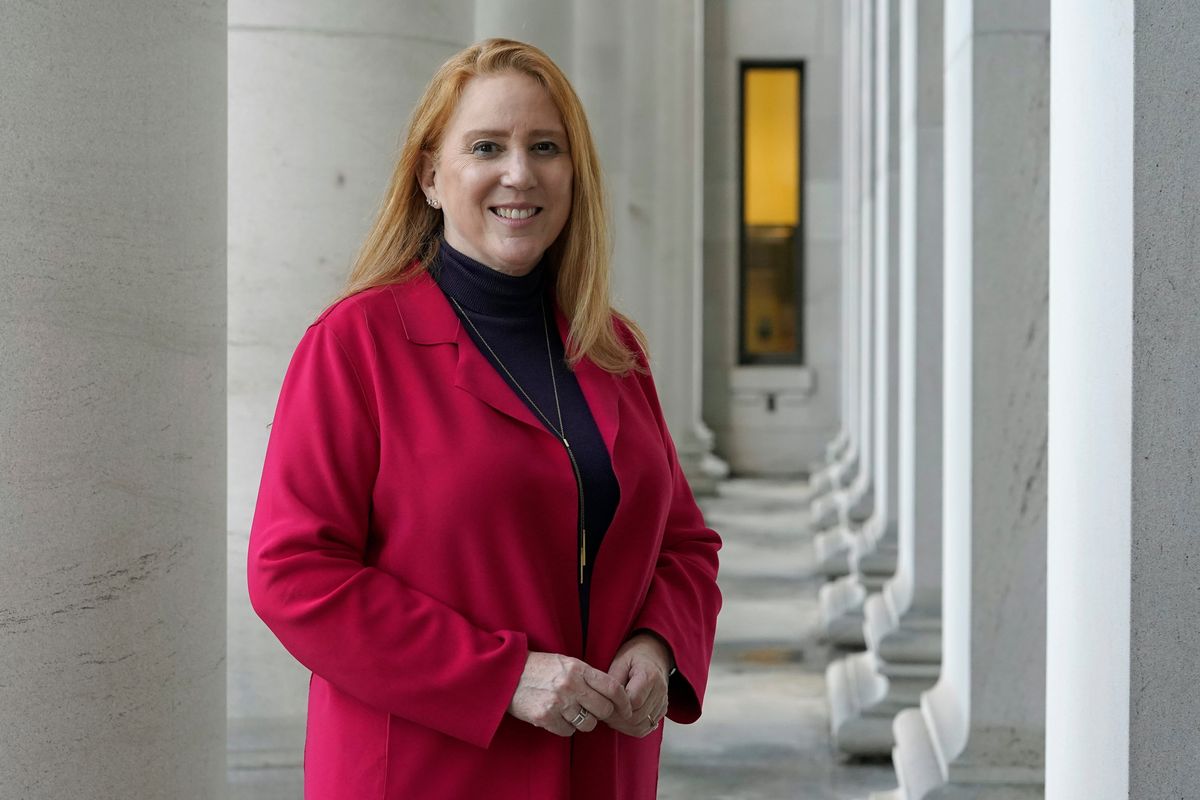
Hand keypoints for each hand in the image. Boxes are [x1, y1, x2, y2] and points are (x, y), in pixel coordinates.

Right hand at [507, 651, 633, 736]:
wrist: (506, 673)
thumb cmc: (538, 667)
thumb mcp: (565, 662)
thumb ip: (587, 676)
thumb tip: (611, 694)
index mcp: (578, 668)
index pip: (613, 687)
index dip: (624, 701)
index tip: (627, 709)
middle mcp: (571, 685)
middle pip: (604, 710)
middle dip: (602, 713)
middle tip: (594, 711)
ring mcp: (558, 703)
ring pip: (588, 724)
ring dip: (583, 721)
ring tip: (571, 711)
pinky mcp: (545, 717)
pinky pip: (568, 731)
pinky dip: (565, 727)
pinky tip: (556, 716)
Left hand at [603, 632, 672, 737]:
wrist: (652, 654)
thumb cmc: (633, 656)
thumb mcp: (620, 661)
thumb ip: (613, 681)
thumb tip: (605, 701)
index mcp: (650, 675)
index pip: (634, 701)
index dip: (617, 706)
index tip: (604, 703)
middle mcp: (660, 690)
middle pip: (638, 717)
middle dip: (617, 719)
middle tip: (603, 712)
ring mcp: (663, 701)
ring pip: (642, 726)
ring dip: (623, 726)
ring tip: (611, 716)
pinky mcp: (662, 710)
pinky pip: (647, 728)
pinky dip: (632, 728)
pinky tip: (621, 719)